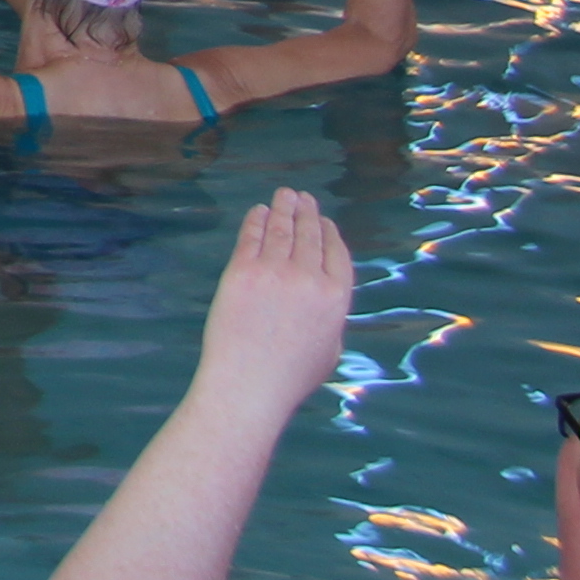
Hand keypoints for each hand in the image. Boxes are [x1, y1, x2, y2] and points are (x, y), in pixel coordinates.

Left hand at [188, 187, 354, 421]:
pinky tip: (259, 212)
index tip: (325, 221)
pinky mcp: (242, 271)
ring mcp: (275, 272)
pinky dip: (257, 220)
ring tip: (285, 195)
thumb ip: (330, 317)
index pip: (337, 254)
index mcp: (335, 299)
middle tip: (302, 197)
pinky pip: (252, 237)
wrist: (249, 384)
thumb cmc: (290, 376)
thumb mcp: (329, 348)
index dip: (330, 234)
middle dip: (307, 212)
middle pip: (310, 235)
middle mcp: (309, 279)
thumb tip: (324, 298)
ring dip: (284, 208)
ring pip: (282, 229)